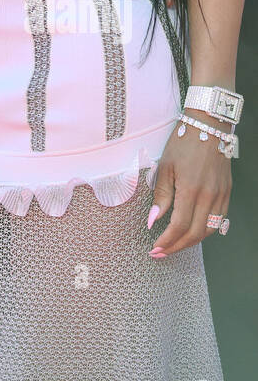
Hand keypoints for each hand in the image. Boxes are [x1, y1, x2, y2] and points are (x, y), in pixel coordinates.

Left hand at [147, 118, 231, 257]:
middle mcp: (209, 196)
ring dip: (191, 242)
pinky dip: (205, 230)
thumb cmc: (184, 143)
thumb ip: (161, 196)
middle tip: (161, 253)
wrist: (208, 126)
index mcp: (191, 190)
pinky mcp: (227, 192)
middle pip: (195, 234)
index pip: (179, 226)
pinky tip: (193, 231)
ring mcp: (220, 195)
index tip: (155, 249)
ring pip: (208, 230)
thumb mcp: (165, 166)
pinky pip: (218, 220)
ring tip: (174, 245)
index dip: (167, 241)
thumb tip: (154, 220)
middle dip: (177, 247)